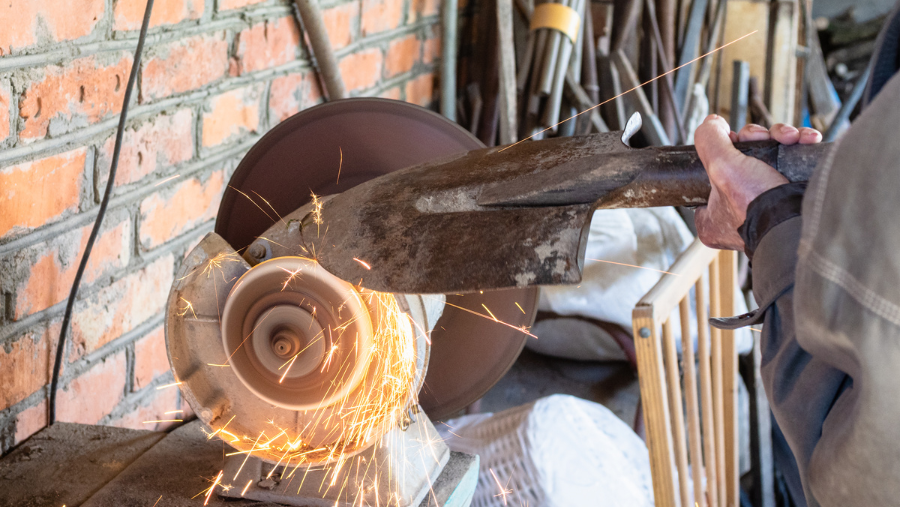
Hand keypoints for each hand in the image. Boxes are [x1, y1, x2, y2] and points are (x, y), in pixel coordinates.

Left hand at [693, 115, 821, 250]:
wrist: (800, 220)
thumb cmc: (757, 205)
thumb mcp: (721, 166)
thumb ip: (708, 141)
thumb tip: (711, 123)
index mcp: (714, 217)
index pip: (708, 176)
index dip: (720, 153)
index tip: (730, 143)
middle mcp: (738, 212)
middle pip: (740, 159)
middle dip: (754, 139)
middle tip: (761, 138)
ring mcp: (766, 203)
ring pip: (768, 155)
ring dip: (780, 138)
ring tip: (790, 137)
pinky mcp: (791, 194)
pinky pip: (791, 162)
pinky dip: (798, 146)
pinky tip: (805, 139)